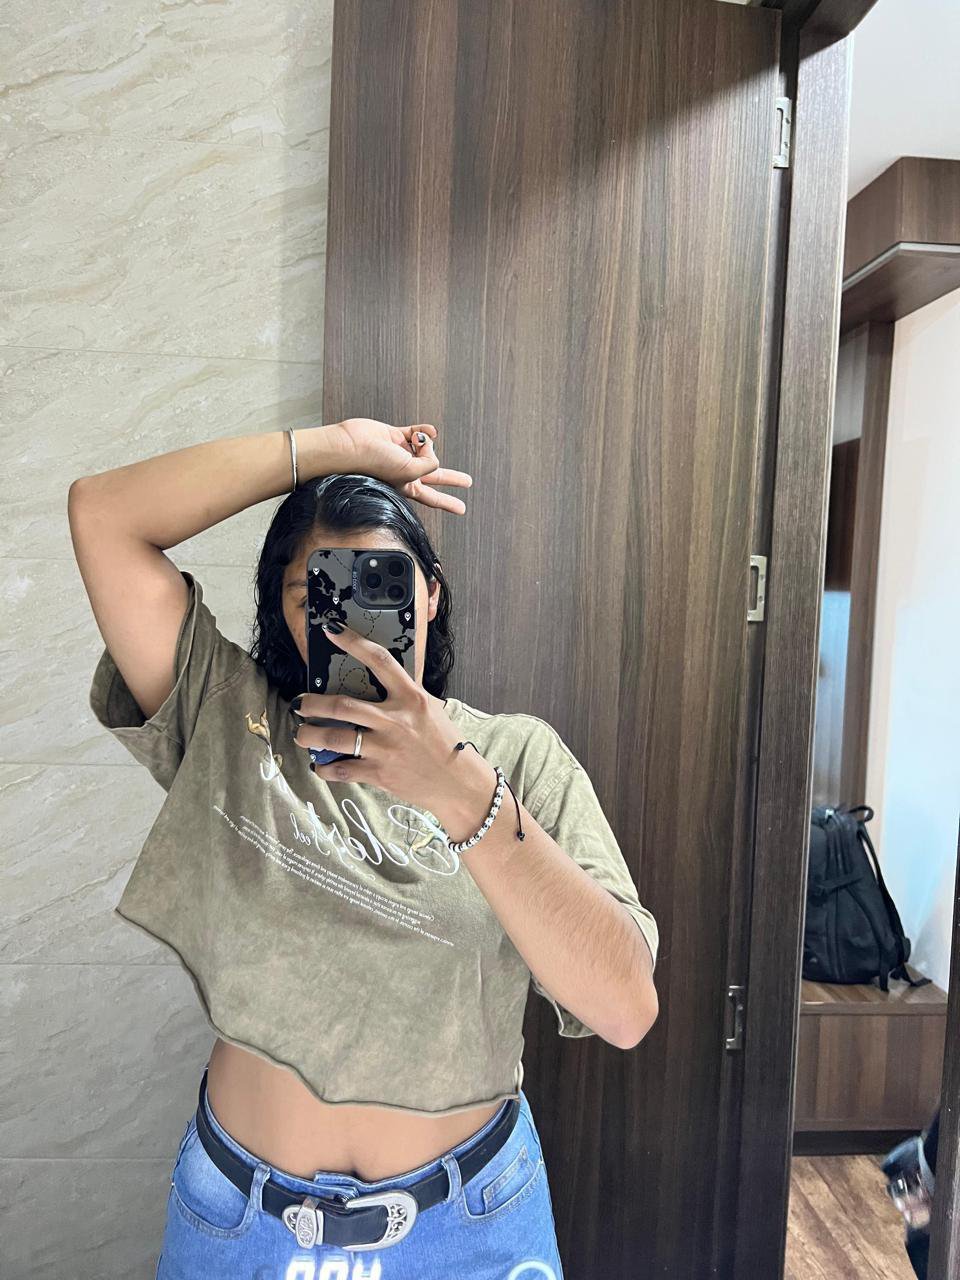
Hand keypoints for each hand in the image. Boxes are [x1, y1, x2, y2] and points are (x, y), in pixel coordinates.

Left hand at [291, 622, 495, 829]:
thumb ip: (404, 694)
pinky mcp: (380, 773)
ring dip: (310, 735)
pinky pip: (342, 769)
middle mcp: (395, 720)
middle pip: (342, 705)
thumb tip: (376, 680)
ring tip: (301, 734)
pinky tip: (319, 765)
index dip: (352, 642)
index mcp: (411, 697)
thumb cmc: (444, 742)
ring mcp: (386, 748)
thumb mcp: (429, 709)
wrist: (459, 782)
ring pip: (335, 738)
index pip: (379, 661)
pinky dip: (325, 768)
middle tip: (299, 703)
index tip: (331, 629)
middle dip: (312, 704)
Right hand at [322, 418, 472, 514]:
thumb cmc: (374, 464)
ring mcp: (401, 453)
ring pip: (426, 447)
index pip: (433, 497)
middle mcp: (405, 471)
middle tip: (468, 482)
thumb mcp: (410, 472)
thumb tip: (430, 445)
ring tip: (415, 442)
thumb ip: (429, 462)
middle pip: (434, 475)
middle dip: (452, 478)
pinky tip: (427, 431)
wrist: (352, 445)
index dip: (448, 503)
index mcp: (407, 487)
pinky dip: (424, 430)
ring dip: (425, 443)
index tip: (462, 509)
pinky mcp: (395, 435)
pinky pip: (417, 432)